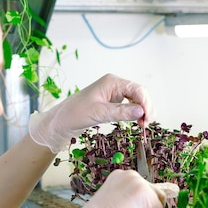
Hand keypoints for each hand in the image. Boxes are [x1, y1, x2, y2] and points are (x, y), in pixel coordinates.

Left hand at [28, 74, 154, 152]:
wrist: (61, 122)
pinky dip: (136, 114)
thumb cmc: (74, 114)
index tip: (147, 119)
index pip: (137, 89)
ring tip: (142, 125)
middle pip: (140, 93)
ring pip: (137, 100)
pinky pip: (130, 106)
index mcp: (112, 82)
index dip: (146, 103)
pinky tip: (136, 122)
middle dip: (146, 108)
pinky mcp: (112, 103)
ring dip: (142, 111)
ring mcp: (114, 94)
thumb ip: (120, 112)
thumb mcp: (99, 113)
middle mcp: (115, 86)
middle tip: (146, 125)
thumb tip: (141, 111)